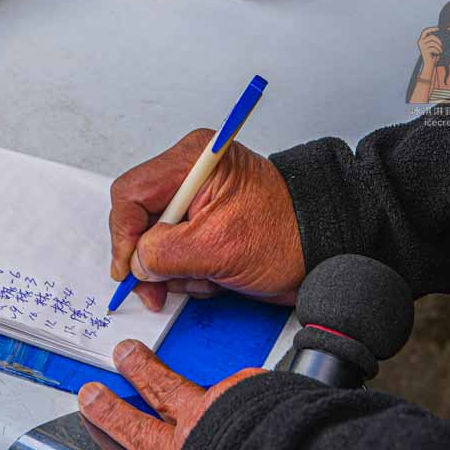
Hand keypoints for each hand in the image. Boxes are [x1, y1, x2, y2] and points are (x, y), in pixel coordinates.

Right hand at [78, 340, 264, 449]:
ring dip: (210, 382)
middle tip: (125, 353)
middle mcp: (199, 423)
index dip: (111, 414)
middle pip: (162, 389)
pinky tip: (272, 404)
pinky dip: (258, 394)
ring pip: (209, 386)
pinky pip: (255, 390)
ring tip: (213, 379)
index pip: (138, 433)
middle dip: (142, 371)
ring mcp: (228, 400)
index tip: (92, 396)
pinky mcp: (258, 387)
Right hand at [110, 129, 304, 310]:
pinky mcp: (207, 221)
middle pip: (141, 219)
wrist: (326, 249)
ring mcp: (199, 199)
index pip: (131, 194)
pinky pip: (177, 249)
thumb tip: (136, 263)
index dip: (123, 236)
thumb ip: (164, 254)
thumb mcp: (217, 248)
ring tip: (207, 279)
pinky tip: (214, 277)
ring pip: (157, 240)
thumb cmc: (289, 236)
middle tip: (161, 288)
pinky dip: (189, 271)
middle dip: (153, 259)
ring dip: (176, 270)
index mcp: (193, 161)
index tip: (128, 270)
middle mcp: (192, 174)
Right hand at [417, 27, 442, 67]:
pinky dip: (438, 50)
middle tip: (441, 40)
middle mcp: (420, 42)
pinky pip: (433, 47)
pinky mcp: (425, 50)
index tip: (438, 28)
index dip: (431, 28)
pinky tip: (439, 53)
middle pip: (429, 35)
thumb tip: (440, 34)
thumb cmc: (432, 55)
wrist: (429, 64)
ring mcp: (422, 46)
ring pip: (433, 41)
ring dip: (439, 46)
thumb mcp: (433, 46)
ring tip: (441, 49)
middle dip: (436, 37)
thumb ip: (434, 40)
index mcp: (421, 40)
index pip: (425, 31)